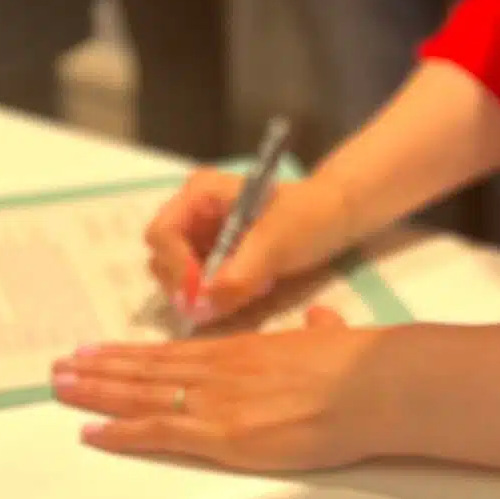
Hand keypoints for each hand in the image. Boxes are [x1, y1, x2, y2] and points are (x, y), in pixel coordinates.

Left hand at [52, 308, 398, 470]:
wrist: (370, 384)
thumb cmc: (359, 366)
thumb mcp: (331, 339)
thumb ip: (318, 333)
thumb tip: (322, 324)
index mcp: (244, 350)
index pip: (174, 353)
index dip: (132, 353)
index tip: (99, 350)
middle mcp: (220, 370)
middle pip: (147, 369)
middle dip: (101, 369)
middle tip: (61, 368)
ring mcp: (216, 401)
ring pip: (142, 393)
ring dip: (97, 391)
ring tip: (61, 388)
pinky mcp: (221, 433)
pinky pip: (159, 431)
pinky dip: (120, 431)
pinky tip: (91, 432)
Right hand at [145, 167, 350, 325]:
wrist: (337, 218)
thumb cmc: (308, 216)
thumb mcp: (277, 241)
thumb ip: (239, 272)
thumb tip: (202, 305)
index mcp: (199, 193)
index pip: (162, 233)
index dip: (177, 267)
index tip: (203, 294)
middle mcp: (193, 214)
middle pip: (162, 258)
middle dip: (187, 285)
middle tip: (222, 301)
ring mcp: (202, 240)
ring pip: (178, 279)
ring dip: (203, 294)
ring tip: (245, 291)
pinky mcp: (214, 262)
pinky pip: (200, 289)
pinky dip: (217, 299)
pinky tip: (248, 292)